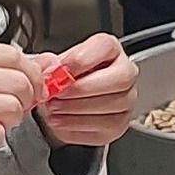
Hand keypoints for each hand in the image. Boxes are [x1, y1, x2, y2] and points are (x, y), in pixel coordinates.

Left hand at [36, 34, 137, 148]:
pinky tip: (60, 120)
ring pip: (111, 106)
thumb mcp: (53, 64)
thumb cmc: (62, 79)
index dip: (80, 60)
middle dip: (81, 89)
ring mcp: (126, 101)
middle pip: (119, 79)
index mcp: (110, 49)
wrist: (61, 100)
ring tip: (54, 108)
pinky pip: (103, 128)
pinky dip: (76, 127)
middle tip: (57, 94)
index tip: (58, 71)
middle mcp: (125, 73)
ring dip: (75, 109)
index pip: (106, 46)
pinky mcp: (118, 126)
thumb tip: (48, 71)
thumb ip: (48, 64)